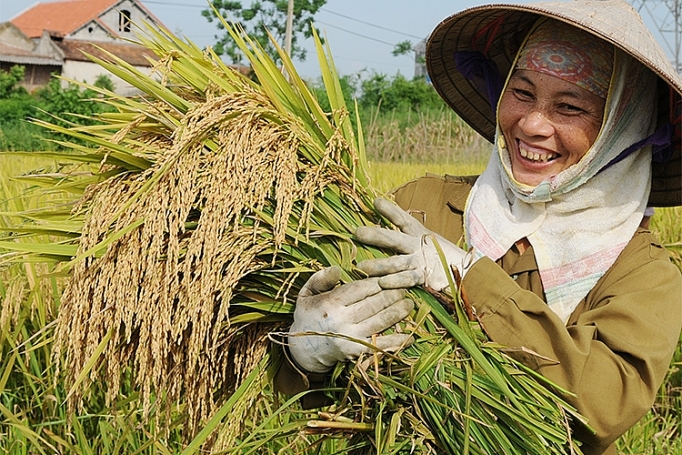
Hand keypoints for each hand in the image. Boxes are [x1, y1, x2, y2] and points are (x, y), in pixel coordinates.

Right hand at [288, 266, 414, 372]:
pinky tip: (409, 337)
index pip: (360, 288)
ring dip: (399, 312)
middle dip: (392, 294)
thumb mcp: (306, 294)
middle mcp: (341, 321)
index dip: (377, 282)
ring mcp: (350, 338)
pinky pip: (381, 345)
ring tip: (409, 304)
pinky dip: (397, 341)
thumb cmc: (307, 317)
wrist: (303, 350)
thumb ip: (319, 279)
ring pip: (381, 321)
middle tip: (404, 288)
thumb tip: (337, 269)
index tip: (387, 278)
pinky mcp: (357, 353)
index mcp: (329, 304)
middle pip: (374, 303)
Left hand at [355, 197, 470, 291]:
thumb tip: (386, 219)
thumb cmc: (442, 255)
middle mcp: (418, 245)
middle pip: (394, 239)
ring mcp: (421, 262)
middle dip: (375, 235)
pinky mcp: (425, 278)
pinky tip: (382, 283)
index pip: (402, 219)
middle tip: (357, 233)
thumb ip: (407, 232)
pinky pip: (407, 280)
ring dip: (379, 265)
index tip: (375, 202)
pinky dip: (395, 281)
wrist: (469, 272)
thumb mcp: (426, 238)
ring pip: (397, 262)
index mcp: (418, 233)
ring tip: (361, 267)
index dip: (390, 210)